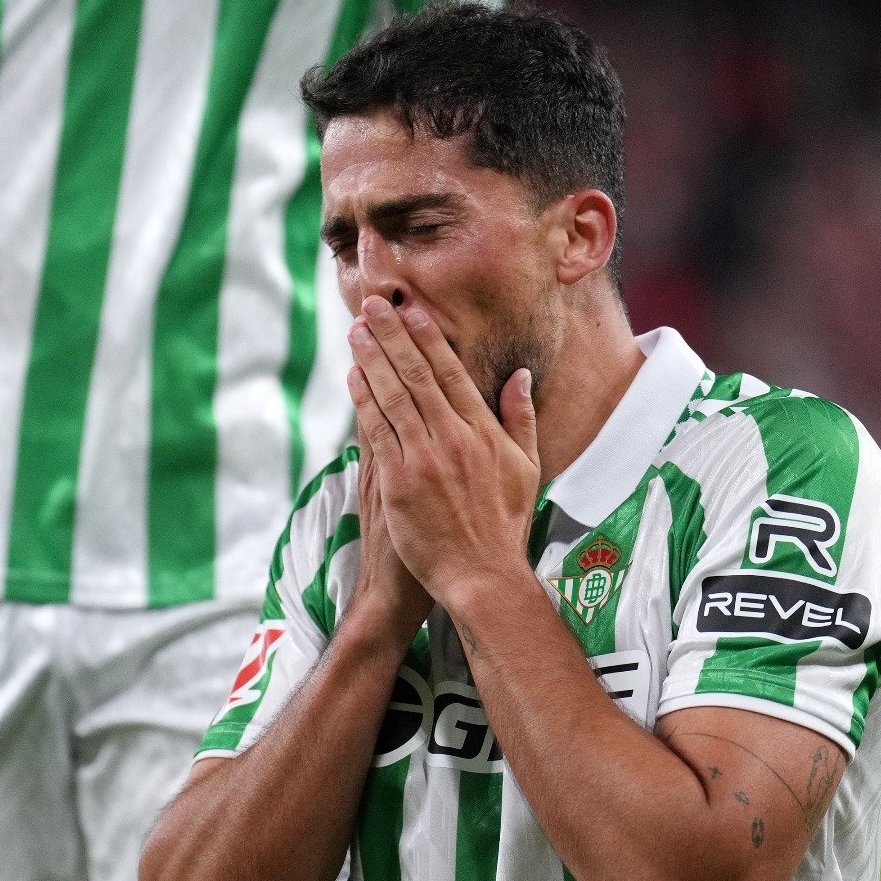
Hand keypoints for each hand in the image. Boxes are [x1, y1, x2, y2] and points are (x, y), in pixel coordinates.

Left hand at [346, 296, 540, 607]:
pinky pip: (377, 431)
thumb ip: (520, 418)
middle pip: (417, 375)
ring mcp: (424, 459)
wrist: (480, 575)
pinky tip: (354, 376)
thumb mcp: (527, 468)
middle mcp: (453, 439)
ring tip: (357, 330)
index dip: (428, 338)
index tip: (411, 310)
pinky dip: (364, 400)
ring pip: (393, 396)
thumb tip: (519, 376)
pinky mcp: (399, 482)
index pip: (451, 373)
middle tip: (373, 305)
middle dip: (393, 336)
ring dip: (372, 359)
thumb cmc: (504, 525)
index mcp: (483, 432)